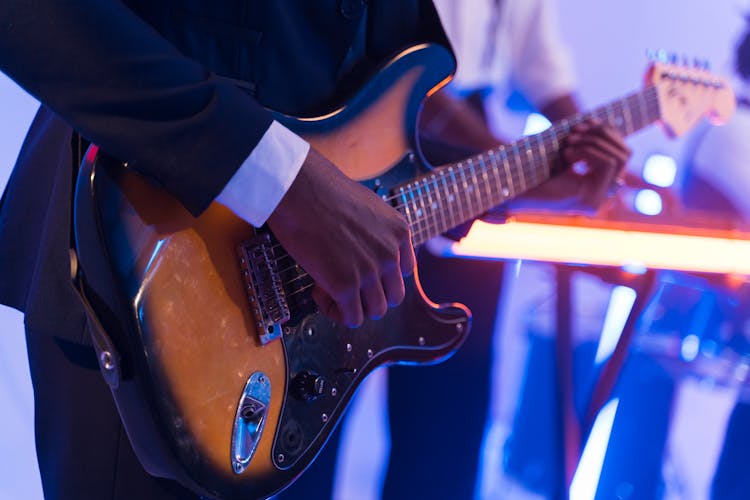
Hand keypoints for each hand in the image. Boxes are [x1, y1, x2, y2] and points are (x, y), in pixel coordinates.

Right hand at [267, 147, 414, 327]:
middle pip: (394, 295)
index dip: (381, 275)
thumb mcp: (366, 205)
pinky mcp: (345, 286)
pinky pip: (352, 318)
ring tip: (330, 289)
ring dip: (355, 306)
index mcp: (399, 231)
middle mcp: (390, 253)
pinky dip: (337, 312)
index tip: (359, 268)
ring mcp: (370, 272)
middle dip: (370, 294)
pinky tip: (319, 292)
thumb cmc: (322, 190)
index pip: (405, 270)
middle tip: (345, 282)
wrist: (299, 189)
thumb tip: (362, 249)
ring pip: (376, 310)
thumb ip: (374, 229)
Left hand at [506, 119, 630, 212]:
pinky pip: (607, 164)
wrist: (505, 190)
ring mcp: (596, 200)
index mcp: (595, 184)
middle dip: (602, 134)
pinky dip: (588, 152)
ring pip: (620, 157)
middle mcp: (600, 195)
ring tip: (567, 146)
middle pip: (626, 153)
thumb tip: (599, 124)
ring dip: (593, 142)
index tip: (581, 124)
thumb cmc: (527, 170)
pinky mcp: (588, 200)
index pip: (623, 153)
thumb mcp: (560, 153)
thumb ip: (582, 144)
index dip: (607, 132)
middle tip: (573, 134)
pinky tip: (566, 156)